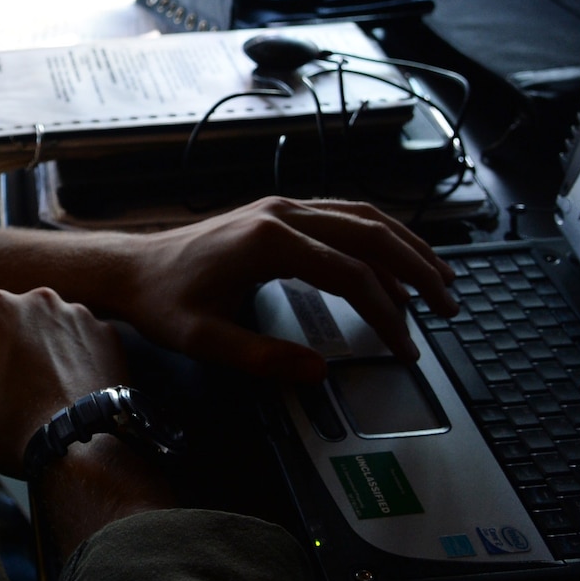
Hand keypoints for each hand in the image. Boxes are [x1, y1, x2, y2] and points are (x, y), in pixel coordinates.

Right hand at [0, 288, 127, 476]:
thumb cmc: (21, 430)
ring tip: (2, 387)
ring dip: (13, 351)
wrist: (90, 451)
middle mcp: (37, 301)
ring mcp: (76, 315)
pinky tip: (44, 386)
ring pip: (33, 327)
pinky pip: (68, 339)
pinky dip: (52, 357)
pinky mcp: (105, 335)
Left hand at [118, 197, 457, 381]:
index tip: (405, 346)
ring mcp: (282, 208)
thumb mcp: (205, 341)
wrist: (131, 268)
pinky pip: (343, 215)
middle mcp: (282, 214)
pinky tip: (395, 258)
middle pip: (370, 234)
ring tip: (439, 277)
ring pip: (362, 217)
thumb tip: (319, 372)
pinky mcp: (279, 213)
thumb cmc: (163, 301)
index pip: (351, 276)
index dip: (386, 313)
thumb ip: (262, 359)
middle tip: (448, 302)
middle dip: (416, 268)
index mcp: (270, 241)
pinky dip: (378, 235)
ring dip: (405, 244)